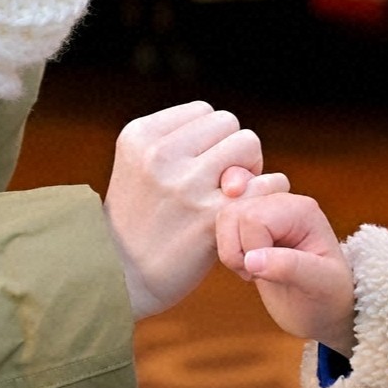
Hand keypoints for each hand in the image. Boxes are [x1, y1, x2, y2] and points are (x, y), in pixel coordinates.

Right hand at [104, 102, 262, 317]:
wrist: (121, 276)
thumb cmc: (138, 219)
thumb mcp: (137, 164)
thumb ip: (179, 142)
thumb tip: (238, 141)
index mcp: (140, 136)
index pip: (203, 111)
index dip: (209, 138)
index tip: (198, 165)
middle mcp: (160, 155)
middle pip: (229, 123)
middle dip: (231, 150)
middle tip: (218, 182)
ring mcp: (186, 185)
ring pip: (248, 144)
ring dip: (248, 169)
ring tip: (228, 194)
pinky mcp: (211, 217)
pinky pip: (265, 183)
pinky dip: (266, 192)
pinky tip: (250, 210)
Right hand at [217, 191, 355, 354]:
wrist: (324, 308)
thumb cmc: (329, 295)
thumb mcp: (320, 284)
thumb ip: (289, 268)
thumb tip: (251, 259)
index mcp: (301, 210)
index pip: (254, 218)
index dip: (253, 249)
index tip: (273, 272)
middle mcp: (282, 203)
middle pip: (234, 212)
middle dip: (238, 250)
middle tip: (259, 273)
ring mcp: (265, 211)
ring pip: (224, 216)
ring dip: (230, 250)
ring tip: (253, 270)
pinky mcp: (252, 225)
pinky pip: (223, 225)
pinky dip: (227, 249)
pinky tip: (248, 265)